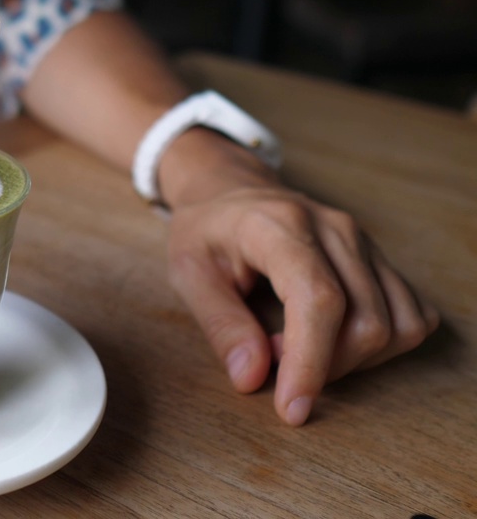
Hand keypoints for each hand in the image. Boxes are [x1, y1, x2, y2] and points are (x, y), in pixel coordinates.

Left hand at [164, 182, 440, 425]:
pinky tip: (333, 338)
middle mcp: (334, 230)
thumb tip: (252, 378)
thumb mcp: (188, 274)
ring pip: (396, 325)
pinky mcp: (380, 259)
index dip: (311, 361)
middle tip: (271, 356)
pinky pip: (411, 317)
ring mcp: (365, 242)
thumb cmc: (206, 232)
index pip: (319, 299)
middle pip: (365, 322)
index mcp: (279, 226)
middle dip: (324, 366)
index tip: (292, 407)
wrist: (231, 192)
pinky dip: (381, 347)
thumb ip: (221, 325)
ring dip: (353, 360)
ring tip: (298, 345)